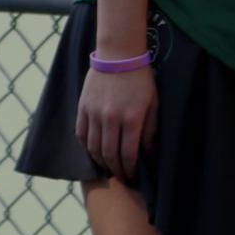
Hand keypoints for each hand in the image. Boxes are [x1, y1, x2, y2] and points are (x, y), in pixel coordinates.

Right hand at [75, 65, 158, 179]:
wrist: (118, 57)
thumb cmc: (141, 80)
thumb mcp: (153, 103)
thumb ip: (150, 129)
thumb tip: (147, 152)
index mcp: (131, 118)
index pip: (129, 153)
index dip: (130, 168)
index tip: (132, 176)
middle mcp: (111, 119)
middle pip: (109, 154)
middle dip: (116, 170)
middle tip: (121, 177)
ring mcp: (94, 113)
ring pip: (93, 147)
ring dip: (101, 161)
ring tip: (108, 168)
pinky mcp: (82, 108)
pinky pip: (81, 134)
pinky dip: (86, 147)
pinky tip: (94, 152)